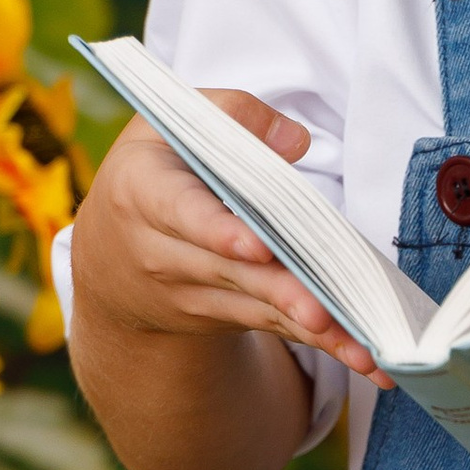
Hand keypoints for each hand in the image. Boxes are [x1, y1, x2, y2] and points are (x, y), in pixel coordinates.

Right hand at [71, 91, 389, 388]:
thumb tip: (294, 142)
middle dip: (281, 290)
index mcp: (143, 190)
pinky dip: (318, 340)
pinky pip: (271, 324)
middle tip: (323, 309)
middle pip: (230, 269)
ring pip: (256, 307)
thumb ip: (233, 114)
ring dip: (310, 327)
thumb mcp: (173, 125)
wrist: (108, 257)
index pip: (182, 212)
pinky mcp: (218, 316)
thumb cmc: (155, 171)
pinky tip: (361, 355)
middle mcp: (160, 252)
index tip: (258, 247)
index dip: (219, 231)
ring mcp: (188, 292)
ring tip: (359, 347)